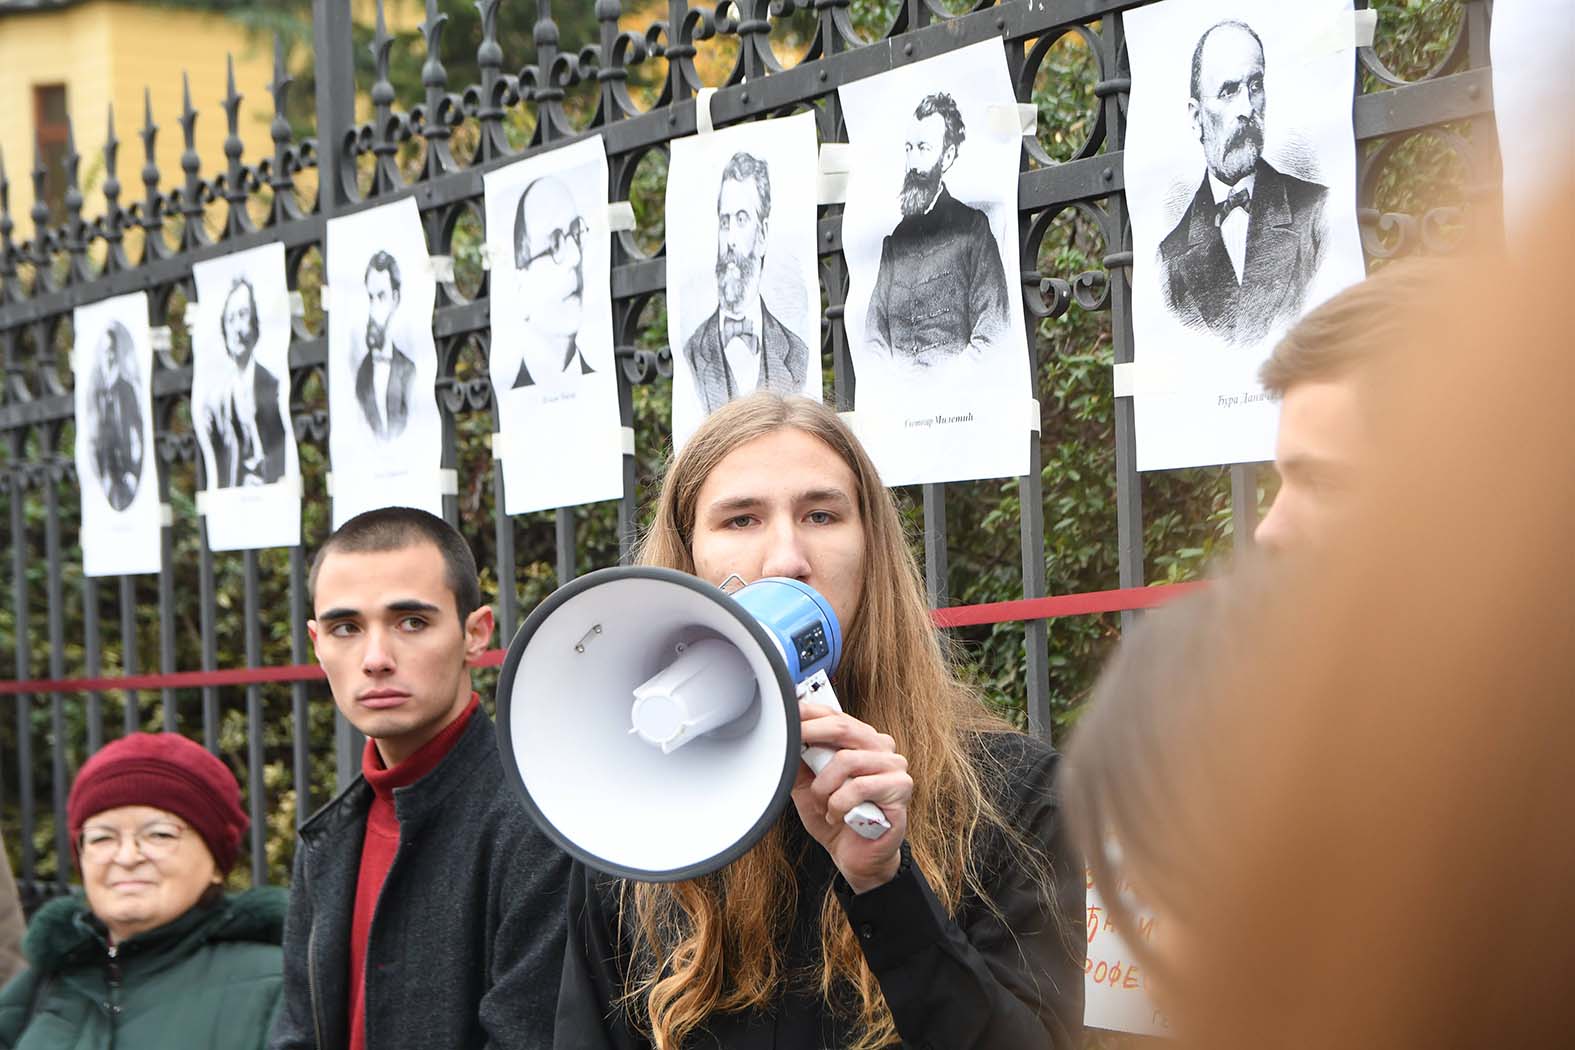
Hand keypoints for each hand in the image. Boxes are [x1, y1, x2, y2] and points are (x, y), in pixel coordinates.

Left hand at [791, 701, 911, 893]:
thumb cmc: (837, 817)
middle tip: (791, 743)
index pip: (836, 715)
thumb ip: (801, 762)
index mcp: (861, 741)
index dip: (810, 712)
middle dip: (811, 734)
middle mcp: (880, 747)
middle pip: (843, 727)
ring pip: (847, 759)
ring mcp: (894, 765)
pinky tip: (836, 815)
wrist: (857, 856)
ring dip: (824, 786)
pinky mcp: (900, 787)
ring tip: (822, 805)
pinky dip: (839, 804)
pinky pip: (859, 787)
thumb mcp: (808, 787)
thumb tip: (785, 736)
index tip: (788, 714)